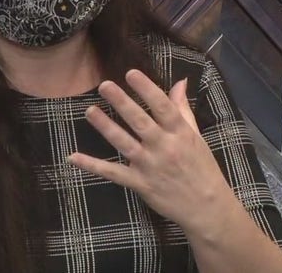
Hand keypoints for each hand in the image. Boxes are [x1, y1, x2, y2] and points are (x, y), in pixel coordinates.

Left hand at [68, 69, 236, 233]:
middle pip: (140, 122)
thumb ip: (182, 108)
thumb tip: (179, 82)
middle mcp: (164, 148)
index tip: (131, 73)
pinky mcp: (140, 184)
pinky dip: (92, 166)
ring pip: (124, 144)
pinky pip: (113, 173)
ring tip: (90, 111)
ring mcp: (150, 167)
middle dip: (122, 103)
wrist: (207, 207)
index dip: (146, 89)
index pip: (162, 107)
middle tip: (104, 85)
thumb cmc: (202, 168)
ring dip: (106, 127)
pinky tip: (73, 157)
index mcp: (180, 133)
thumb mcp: (196, 136)